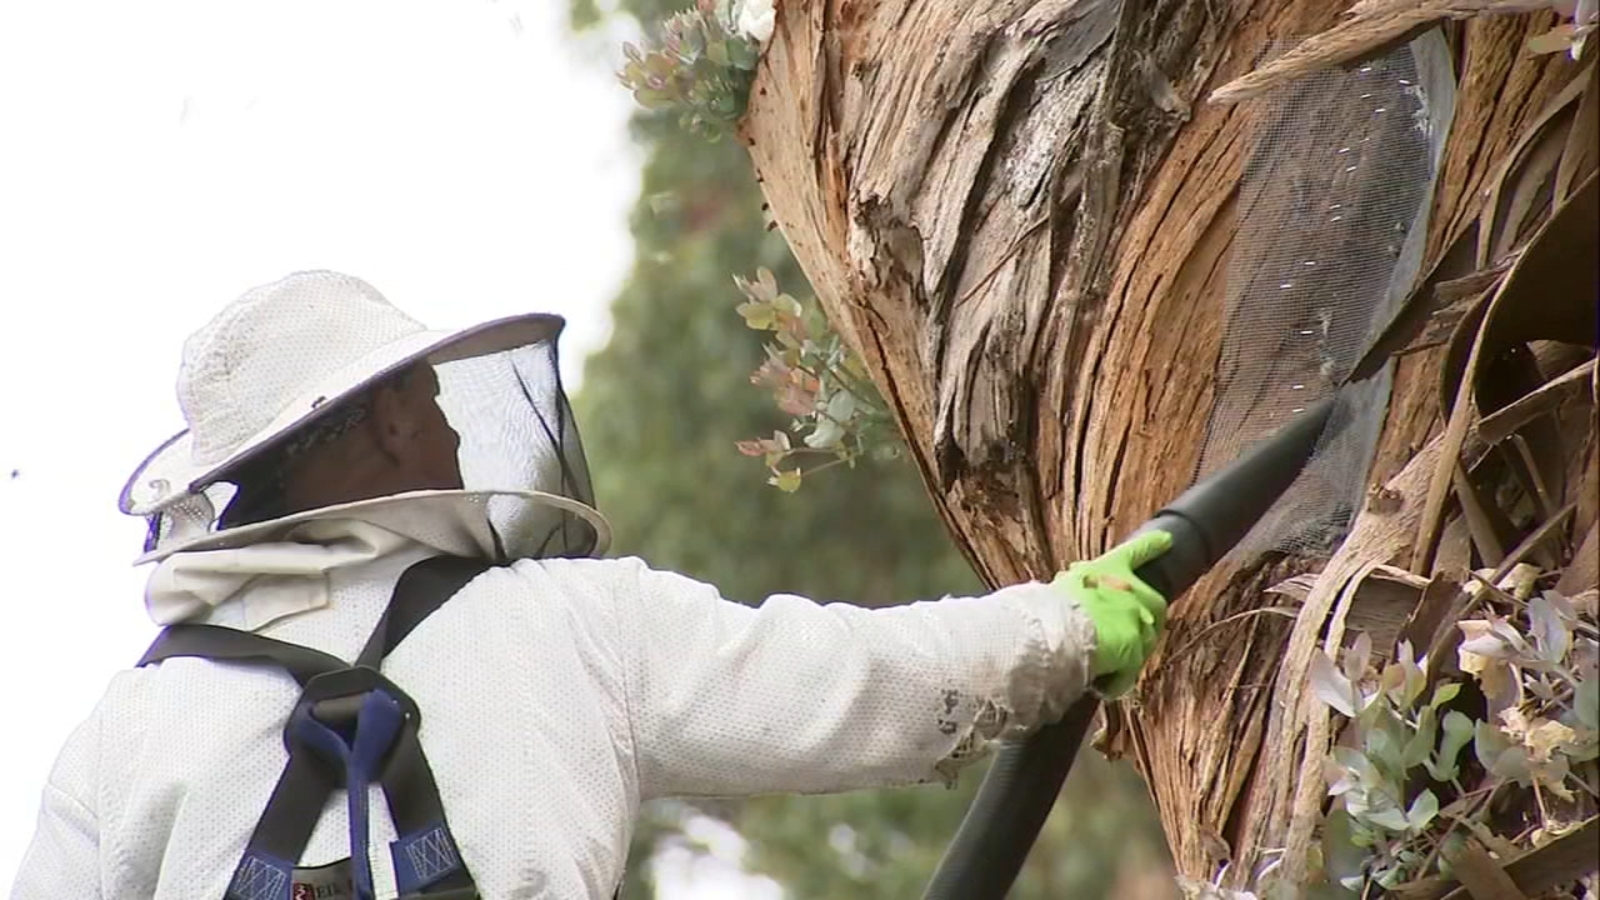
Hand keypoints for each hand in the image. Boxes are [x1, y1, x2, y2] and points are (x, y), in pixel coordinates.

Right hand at [1050, 530, 1172, 698]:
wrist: (1055, 630)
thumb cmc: (1049, 607)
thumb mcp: (1063, 587)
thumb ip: (1076, 588)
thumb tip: (1069, 587)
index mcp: (1109, 569)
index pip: (1134, 552)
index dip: (1151, 546)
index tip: (1167, 540)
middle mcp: (1130, 589)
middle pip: (1152, 603)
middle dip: (1143, 621)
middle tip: (1123, 637)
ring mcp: (1137, 617)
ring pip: (1144, 640)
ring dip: (1126, 654)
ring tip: (1100, 664)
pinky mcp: (1137, 647)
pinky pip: (1130, 670)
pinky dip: (1116, 679)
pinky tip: (1101, 685)